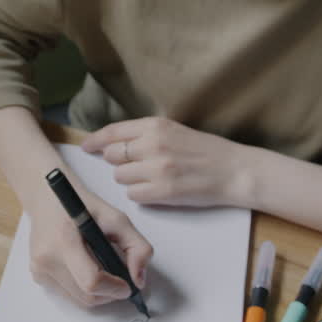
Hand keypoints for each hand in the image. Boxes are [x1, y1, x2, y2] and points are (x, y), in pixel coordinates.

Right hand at [26, 185, 152, 307]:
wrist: (49, 199)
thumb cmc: (83, 206)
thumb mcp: (116, 218)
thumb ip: (137, 247)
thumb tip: (139, 280)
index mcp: (64, 240)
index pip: (91, 282)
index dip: (114, 288)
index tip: (128, 285)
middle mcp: (47, 259)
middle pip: (87, 297)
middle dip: (110, 293)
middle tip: (121, 279)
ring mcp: (39, 270)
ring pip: (79, 300)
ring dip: (98, 293)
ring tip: (104, 271)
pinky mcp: (38, 276)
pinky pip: (69, 295)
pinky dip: (84, 289)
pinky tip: (87, 268)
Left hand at [81, 117, 247, 206]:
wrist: (235, 170)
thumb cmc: (206, 151)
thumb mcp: (174, 130)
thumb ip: (145, 134)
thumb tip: (113, 144)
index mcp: (156, 125)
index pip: (112, 132)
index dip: (95, 141)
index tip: (86, 147)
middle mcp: (154, 144)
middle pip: (113, 156)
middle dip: (119, 163)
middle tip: (136, 166)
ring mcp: (158, 168)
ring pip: (120, 177)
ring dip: (130, 180)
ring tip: (152, 178)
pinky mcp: (164, 191)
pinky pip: (133, 195)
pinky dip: (141, 195)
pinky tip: (157, 190)